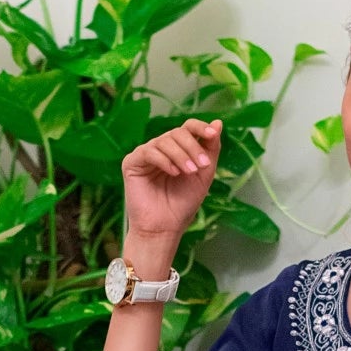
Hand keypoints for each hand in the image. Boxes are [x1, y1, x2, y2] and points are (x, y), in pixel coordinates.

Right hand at [121, 117, 222, 240]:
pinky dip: (164, 160)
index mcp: (178, 149)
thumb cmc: (183, 204)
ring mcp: (146, 154)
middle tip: (201, 166)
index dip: (200, 127)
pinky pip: (149, 152)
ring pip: (164, 141)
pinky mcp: (132, 162)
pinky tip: (173, 173)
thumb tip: (218, 123)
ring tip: (189, 172)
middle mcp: (161, 148)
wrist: (165, 227)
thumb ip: (210, 149)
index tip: (211, 134)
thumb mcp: (203, 174)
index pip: (187, 127)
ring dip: (180, 155)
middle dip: (192, 147)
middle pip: (177, 133)